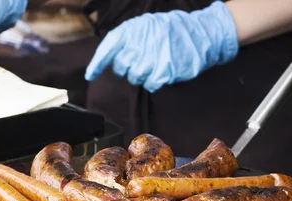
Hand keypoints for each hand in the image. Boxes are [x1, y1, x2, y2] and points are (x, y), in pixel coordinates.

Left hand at [85, 1, 238, 92]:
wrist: (201, 33)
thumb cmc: (172, 30)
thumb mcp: (147, 25)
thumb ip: (129, 38)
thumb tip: (113, 57)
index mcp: (132, 29)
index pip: (107, 48)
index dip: (97, 63)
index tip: (90, 75)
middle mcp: (138, 44)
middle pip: (121, 68)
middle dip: (128, 68)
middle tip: (141, 61)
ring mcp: (150, 59)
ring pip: (134, 78)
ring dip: (142, 75)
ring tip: (155, 64)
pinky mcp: (162, 73)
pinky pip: (149, 85)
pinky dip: (154, 82)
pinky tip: (162, 72)